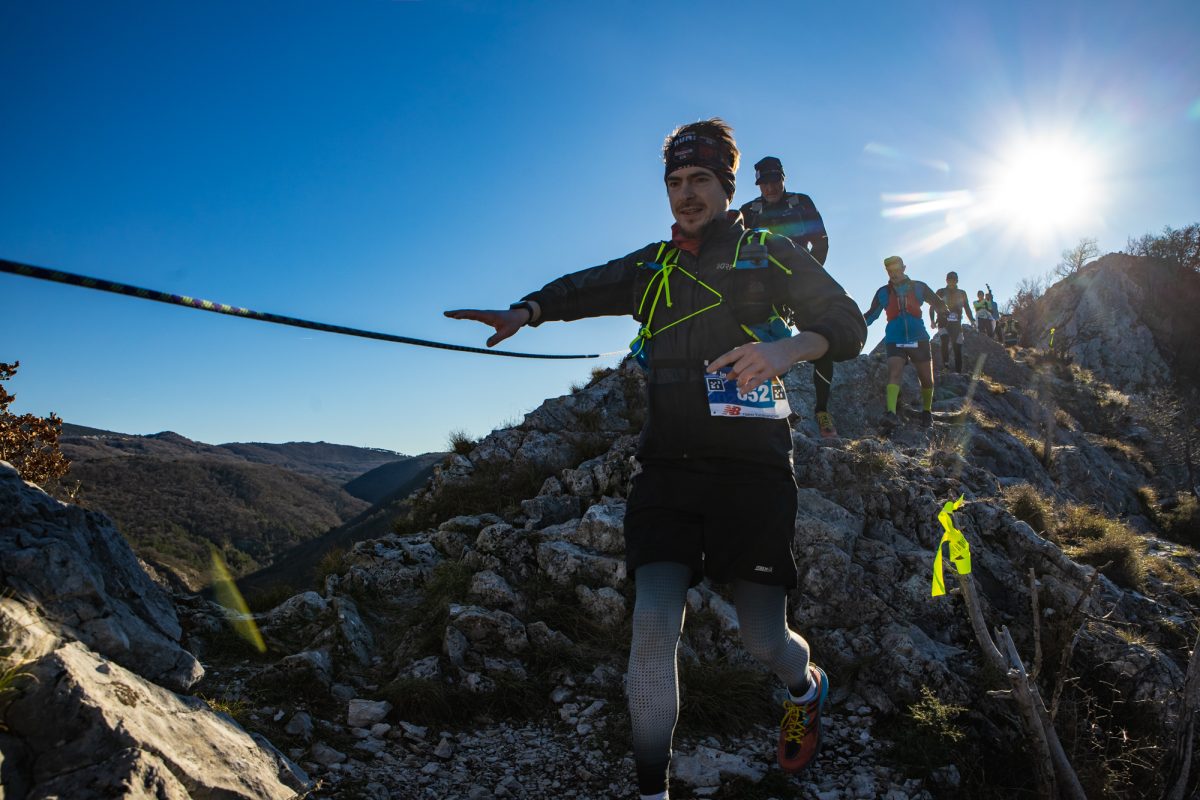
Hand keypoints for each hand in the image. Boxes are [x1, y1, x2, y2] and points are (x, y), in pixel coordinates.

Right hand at [444, 307, 528, 347]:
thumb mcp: (506, 332)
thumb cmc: (512, 324)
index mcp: (488, 316)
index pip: (474, 314)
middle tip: (445, 314)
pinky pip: (472, 315)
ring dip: (458, 313)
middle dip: (457, 313)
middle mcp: (484, 314)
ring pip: (469, 313)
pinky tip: (458, 317)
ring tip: (448, 315)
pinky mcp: (484, 317)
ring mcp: (484, 315)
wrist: (517, 317)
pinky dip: (464, 315)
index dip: (464, 315)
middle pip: (468, 312)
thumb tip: (487, 345)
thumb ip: (497, 338)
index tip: (455, 316)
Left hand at [708, 333, 827, 393]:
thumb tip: (728, 376)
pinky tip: (743, 392)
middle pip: (737, 368)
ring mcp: (761, 362)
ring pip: (744, 376)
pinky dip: (747, 388)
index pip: (729, 356)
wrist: (787, 350)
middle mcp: (753, 354)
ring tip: (740, 385)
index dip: (718, 364)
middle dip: (733, 376)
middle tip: (733, 380)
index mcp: (747, 348)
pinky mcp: (769, 371)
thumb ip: (741, 361)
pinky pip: (755, 382)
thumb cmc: (767, 351)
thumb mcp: (753, 352)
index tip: (708, 370)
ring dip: (740, 383)